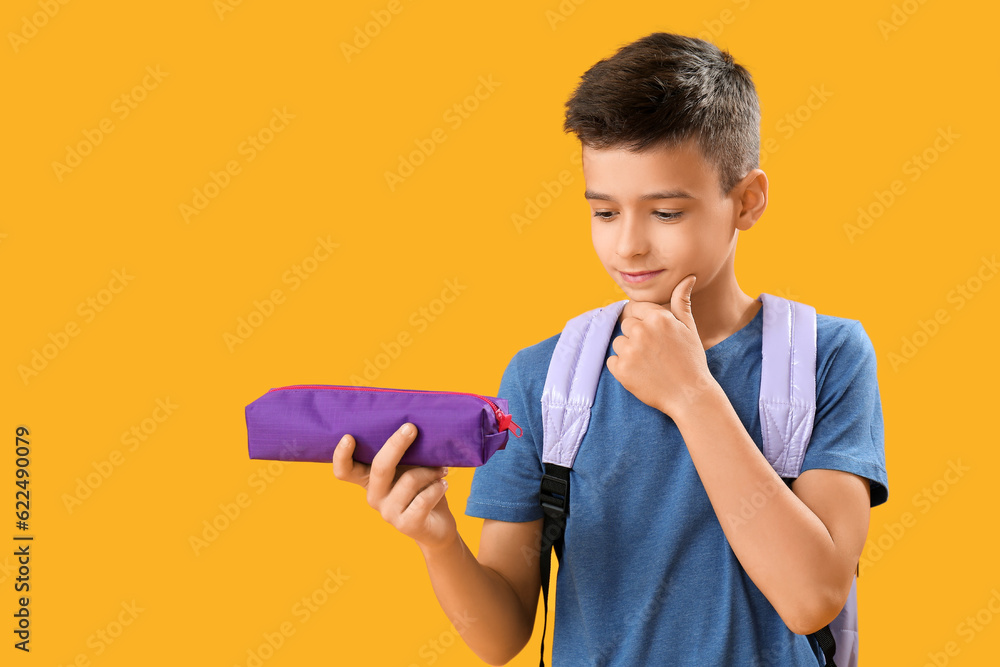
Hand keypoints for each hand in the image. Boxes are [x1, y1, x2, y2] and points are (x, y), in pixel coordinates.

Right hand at [332, 422, 456, 552]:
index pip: (344, 471)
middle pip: (380, 467)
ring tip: (442, 470)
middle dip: (396, 445)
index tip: (349, 437)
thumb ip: (405, 453)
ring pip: (409, 480)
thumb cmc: (422, 488)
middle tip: (412, 428)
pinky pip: (423, 499)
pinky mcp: (406, 525)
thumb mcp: (410, 467)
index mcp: (370, 480)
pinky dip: (437, 488)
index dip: (341, 456)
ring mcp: (388, 513)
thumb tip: (412, 425)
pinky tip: (443, 485)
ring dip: (430, 471)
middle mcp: (374, 496)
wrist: (437, 526)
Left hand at [606, 274, 719, 416]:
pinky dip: (622, 368)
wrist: (690, 396)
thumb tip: (687, 277)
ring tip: (649, 364)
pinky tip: (641, 374)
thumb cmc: (691, 361)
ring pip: (618, 343)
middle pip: (626, 326)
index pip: (635, 309)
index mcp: (658, 318)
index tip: (651, 337)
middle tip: (655, 353)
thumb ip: (682, 302)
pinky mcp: (621, 370)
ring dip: (628, 352)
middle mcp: (642, 331)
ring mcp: (630, 351)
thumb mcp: (689, 328)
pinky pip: (612, 362)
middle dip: (636, 337)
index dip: (643, 323)